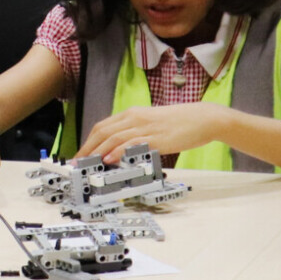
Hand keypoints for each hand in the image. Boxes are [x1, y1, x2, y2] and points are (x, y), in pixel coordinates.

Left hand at [77, 103, 228, 163]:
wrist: (203, 118)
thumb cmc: (178, 123)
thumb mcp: (151, 125)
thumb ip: (135, 135)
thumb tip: (120, 150)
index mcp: (132, 114)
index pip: (103, 127)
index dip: (88, 141)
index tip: (80, 155)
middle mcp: (135, 118)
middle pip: (103, 132)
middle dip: (87, 148)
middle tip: (77, 163)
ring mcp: (145, 128)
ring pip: (114, 137)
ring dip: (97, 152)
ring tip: (87, 164)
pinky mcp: (156, 138)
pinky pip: (132, 144)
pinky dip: (118, 151)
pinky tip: (109, 159)